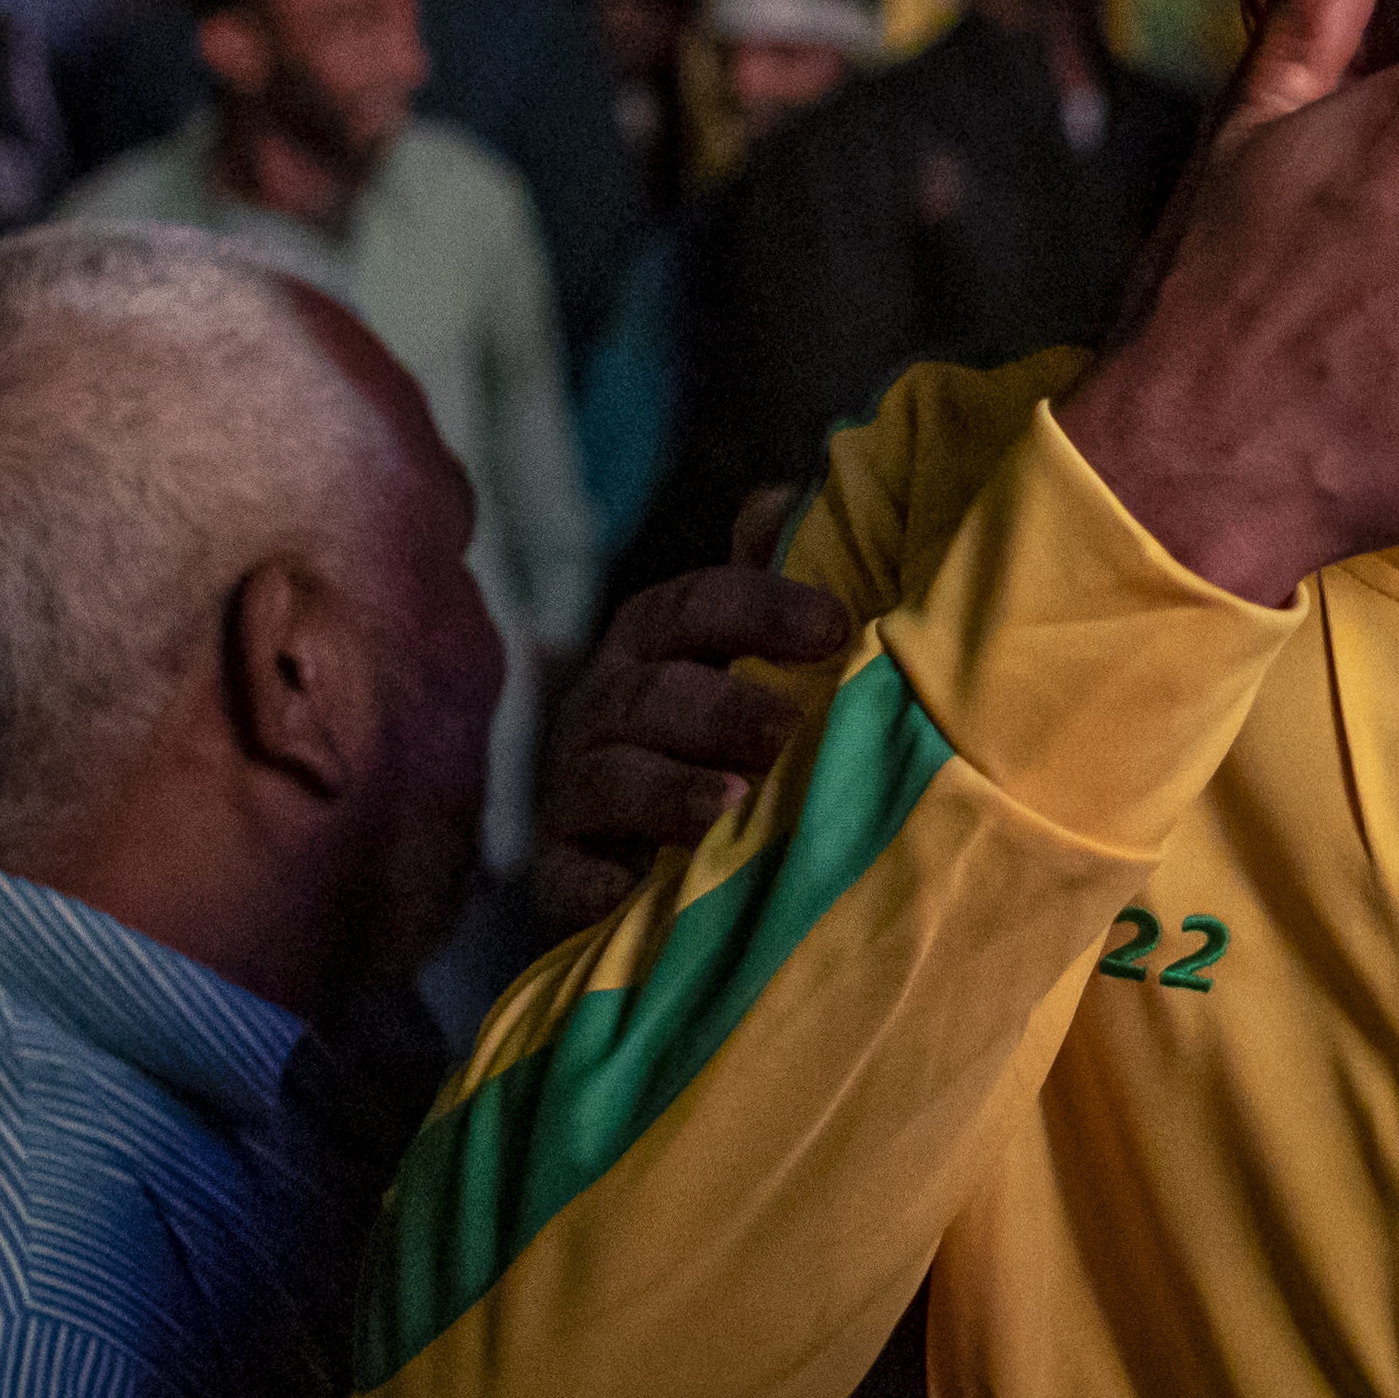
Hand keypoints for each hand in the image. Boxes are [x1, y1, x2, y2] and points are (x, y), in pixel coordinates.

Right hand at [524, 533, 852, 939]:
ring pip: (613, 779)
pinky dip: (596, 886)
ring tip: (731, 806)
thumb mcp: (735, 651)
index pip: (696, 607)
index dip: (763, 610)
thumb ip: (764, 580)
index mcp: (652, 642)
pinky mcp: (560, 870)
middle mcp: (605, 705)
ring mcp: (576, 788)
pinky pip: (568, 876)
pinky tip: (633, 895)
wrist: (624, 839)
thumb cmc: (709, 728)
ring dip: (671, 791)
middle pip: (655, 693)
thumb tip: (781, 502)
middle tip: (790, 730)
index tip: (838, 627)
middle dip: (723, 710)